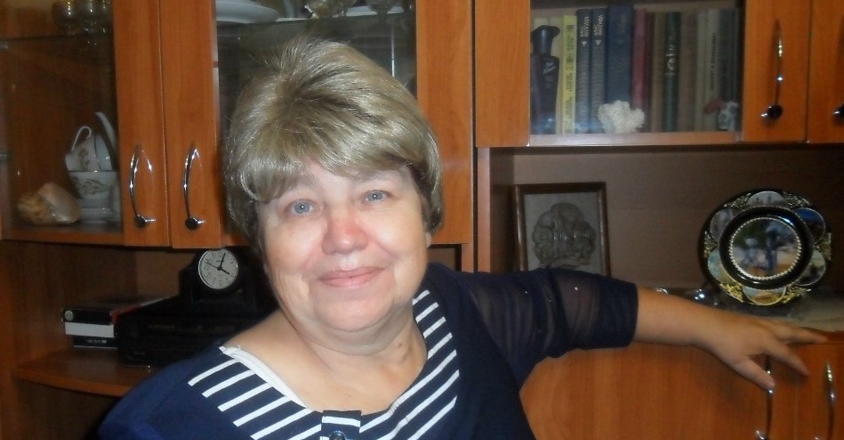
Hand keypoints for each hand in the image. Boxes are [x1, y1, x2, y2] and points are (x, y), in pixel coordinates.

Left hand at [635, 288, 826, 389]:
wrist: (704, 323)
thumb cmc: (721, 344)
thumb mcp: (738, 363)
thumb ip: (756, 374)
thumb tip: (772, 386)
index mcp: (766, 341)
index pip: (787, 354)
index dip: (798, 364)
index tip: (807, 372)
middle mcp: (766, 328)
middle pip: (792, 332)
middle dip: (808, 336)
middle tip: (823, 338)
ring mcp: (758, 320)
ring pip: (783, 324)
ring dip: (797, 328)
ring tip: (807, 332)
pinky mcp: (749, 317)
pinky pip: (774, 320)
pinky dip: (785, 324)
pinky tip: (780, 326)